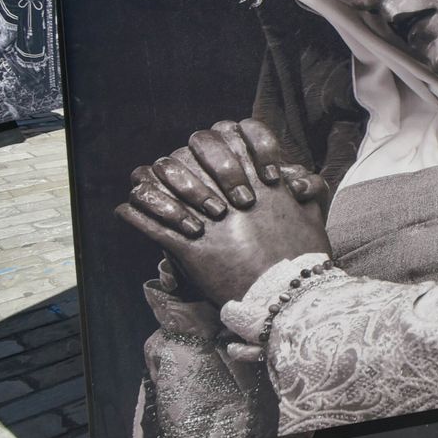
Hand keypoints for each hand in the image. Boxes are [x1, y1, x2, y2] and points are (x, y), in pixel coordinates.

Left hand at [117, 119, 331, 305]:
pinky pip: (150, 227)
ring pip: (162, 188)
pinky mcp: (191, 249)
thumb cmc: (305, 258)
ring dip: (150, 186)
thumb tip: (297, 179)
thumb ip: (307, 191)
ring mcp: (207, 221)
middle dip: (178, 161)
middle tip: (173, 169)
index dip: (215, 141)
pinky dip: (135, 216)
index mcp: (255, 182)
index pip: (228, 141)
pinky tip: (125, 210)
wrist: (290, 296)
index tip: (206, 150)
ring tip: (139, 185)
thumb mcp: (312, 217)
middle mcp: (228, 195)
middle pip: (188, 156)